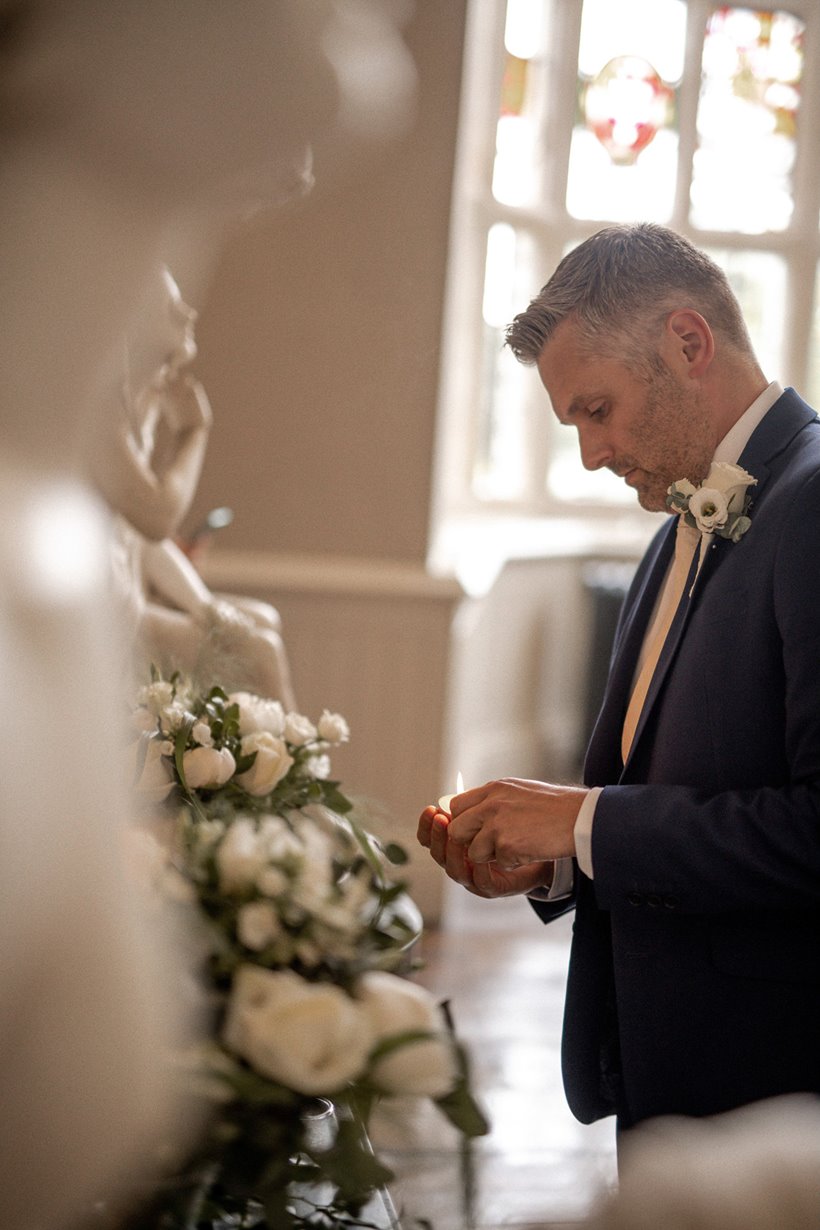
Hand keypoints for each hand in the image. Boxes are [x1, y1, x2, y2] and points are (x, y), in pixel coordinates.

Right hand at [416, 805, 552, 898]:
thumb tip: (450, 797)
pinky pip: (481, 881)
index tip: (430, 809)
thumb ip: (471, 807)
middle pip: (438, 854)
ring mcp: (475, 877)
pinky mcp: (494, 887)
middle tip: (441, 819)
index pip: (430, 838)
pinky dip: (478, 869)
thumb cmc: (515, 827)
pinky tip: (481, 856)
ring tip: (457, 835)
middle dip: (437, 836)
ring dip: (453, 852)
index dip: (426, 825)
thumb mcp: (490, 812)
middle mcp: (461, 862)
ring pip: (454, 870)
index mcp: (455, 843)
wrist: (543, 846)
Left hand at [447, 777, 585, 869]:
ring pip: (474, 852)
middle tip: (491, 846)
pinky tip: (531, 851)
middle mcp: (490, 804)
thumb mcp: (518, 792)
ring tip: (518, 846)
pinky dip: (513, 863)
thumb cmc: (554, 806)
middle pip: (457, 830)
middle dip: (469, 843)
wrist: (580, 817)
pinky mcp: (506, 845)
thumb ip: (493, 800)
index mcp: (493, 789)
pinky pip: (499, 864)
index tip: (475, 832)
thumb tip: (471, 814)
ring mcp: (497, 825)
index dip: (463, 823)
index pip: (457, 807)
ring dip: (492, 856)